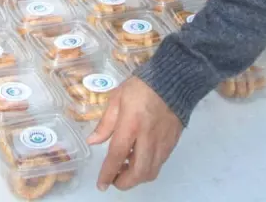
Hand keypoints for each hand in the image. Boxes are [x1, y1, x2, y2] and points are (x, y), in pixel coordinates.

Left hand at [87, 76, 182, 191]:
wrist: (173, 81)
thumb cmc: (141, 87)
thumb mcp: (117, 99)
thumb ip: (105, 123)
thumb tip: (92, 141)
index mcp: (131, 125)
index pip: (118, 155)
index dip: (108, 173)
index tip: (101, 184)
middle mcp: (148, 138)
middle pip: (138, 172)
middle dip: (124, 182)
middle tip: (114, 179)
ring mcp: (162, 143)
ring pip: (151, 172)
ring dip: (136, 177)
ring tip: (125, 168)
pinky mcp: (171, 144)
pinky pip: (159, 164)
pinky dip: (147, 169)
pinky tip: (138, 159)